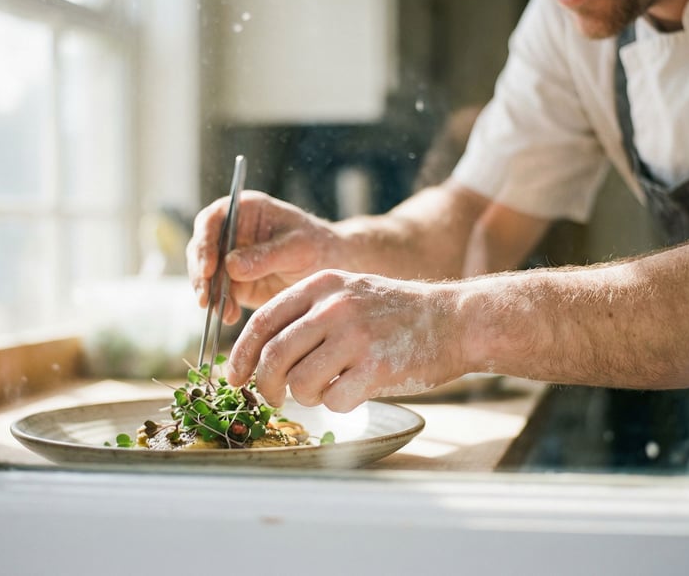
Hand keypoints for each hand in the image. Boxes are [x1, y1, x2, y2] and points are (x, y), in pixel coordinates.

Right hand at [186, 191, 338, 323]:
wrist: (330, 267)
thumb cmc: (317, 246)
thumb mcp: (298, 248)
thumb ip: (267, 255)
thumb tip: (230, 265)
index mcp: (244, 210)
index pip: (212, 220)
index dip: (204, 242)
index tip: (209, 266)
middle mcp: (231, 232)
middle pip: (201, 249)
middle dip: (201, 275)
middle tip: (206, 297)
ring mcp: (230, 258)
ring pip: (206, 275)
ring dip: (210, 294)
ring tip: (223, 311)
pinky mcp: (234, 282)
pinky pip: (219, 294)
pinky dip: (221, 306)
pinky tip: (230, 317)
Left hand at [225, 270, 467, 411]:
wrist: (454, 320)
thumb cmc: (394, 313)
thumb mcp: (347, 293)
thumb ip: (307, 314)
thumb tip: (258, 355)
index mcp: (321, 285)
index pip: (262, 322)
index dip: (241, 355)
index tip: (234, 377)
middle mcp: (334, 307)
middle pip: (274, 357)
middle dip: (265, 386)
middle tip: (274, 397)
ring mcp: (356, 336)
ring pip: (299, 383)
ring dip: (305, 396)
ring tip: (325, 388)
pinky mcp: (377, 366)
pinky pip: (333, 401)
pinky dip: (336, 404)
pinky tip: (352, 391)